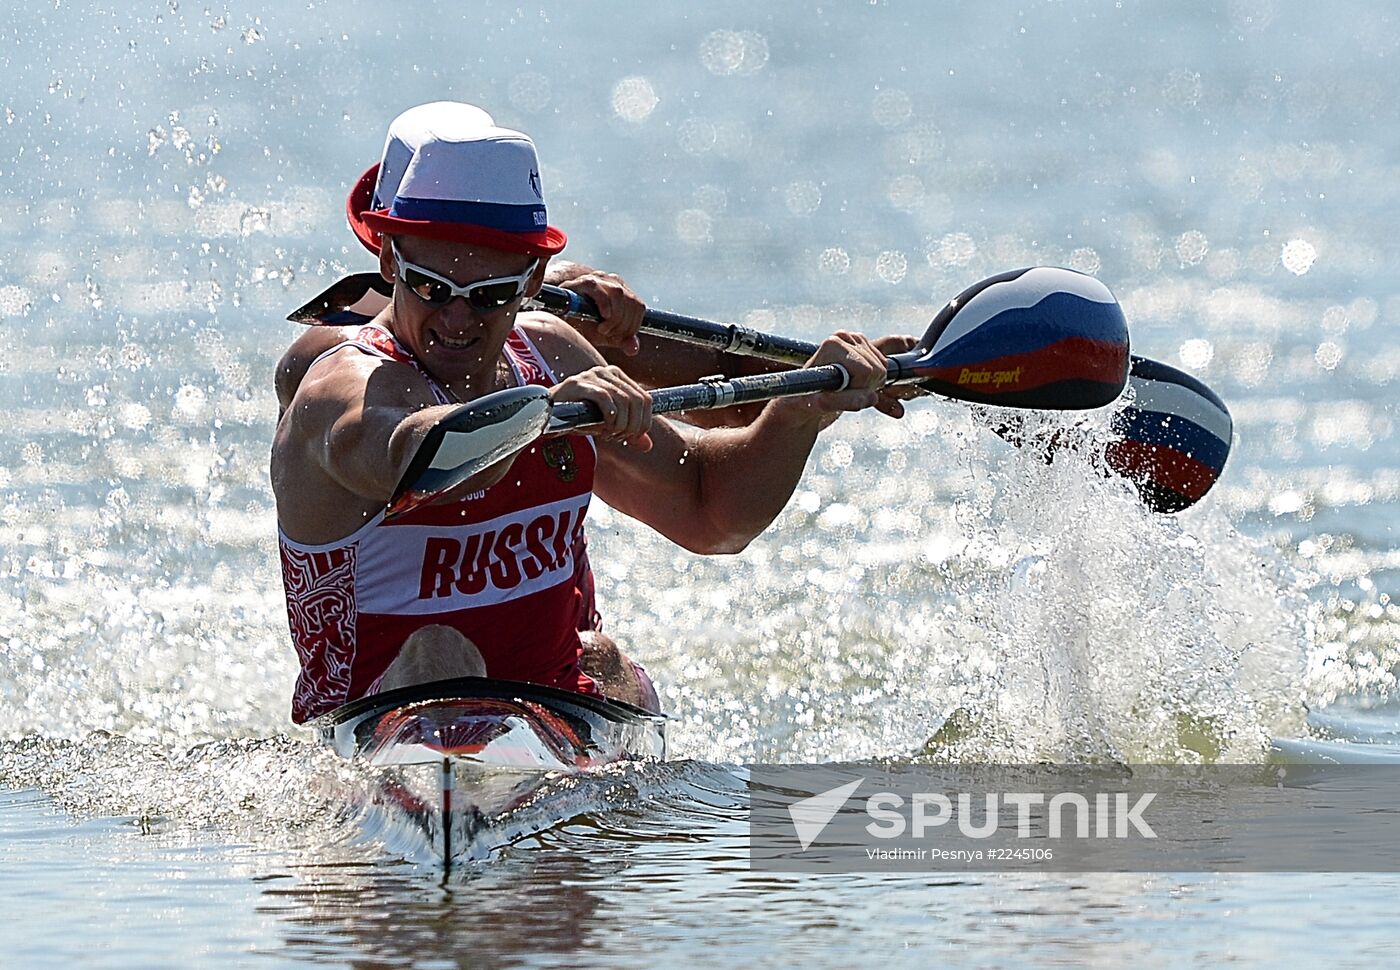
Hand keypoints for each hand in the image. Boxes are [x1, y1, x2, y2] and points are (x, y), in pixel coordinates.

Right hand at [546, 261, 645, 356]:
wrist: (560, 317)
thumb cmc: (584, 325)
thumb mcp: (606, 336)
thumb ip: (622, 340)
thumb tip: (633, 349)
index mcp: (623, 292)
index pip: (638, 307)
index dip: (633, 326)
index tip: (620, 338)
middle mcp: (613, 281)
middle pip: (631, 301)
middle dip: (623, 324)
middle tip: (609, 335)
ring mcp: (598, 279)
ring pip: (618, 294)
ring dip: (614, 317)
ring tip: (602, 330)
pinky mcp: (582, 281)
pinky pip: (598, 288)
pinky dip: (604, 304)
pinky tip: (602, 317)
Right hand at [550, 364, 653, 450]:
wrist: (546, 416)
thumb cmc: (577, 418)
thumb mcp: (607, 425)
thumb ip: (627, 432)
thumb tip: (648, 445)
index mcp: (618, 377)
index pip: (646, 399)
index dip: (644, 422)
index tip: (632, 437)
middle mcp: (607, 371)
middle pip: (637, 400)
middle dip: (632, 426)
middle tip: (618, 438)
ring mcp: (592, 375)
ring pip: (623, 400)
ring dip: (620, 424)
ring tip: (608, 435)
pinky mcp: (578, 383)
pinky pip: (604, 398)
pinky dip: (609, 416)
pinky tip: (603, 427)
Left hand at [773, 331, 910, 427]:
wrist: (803, 398)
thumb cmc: (805, 400)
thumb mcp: (820, 404)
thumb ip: (843, 401)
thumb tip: (871, 398)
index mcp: (834, 344)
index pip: (867, 370)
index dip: (860, 388)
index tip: (841, 393)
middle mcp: (846, 337)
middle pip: (879, 369)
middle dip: (866, 387)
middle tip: (845, 394)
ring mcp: (857, 340)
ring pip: (884, 369)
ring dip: (870, 386)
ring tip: (849, 391)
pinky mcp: (864, 348)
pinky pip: (886, 368)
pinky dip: (877, 385)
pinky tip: (864, 391)